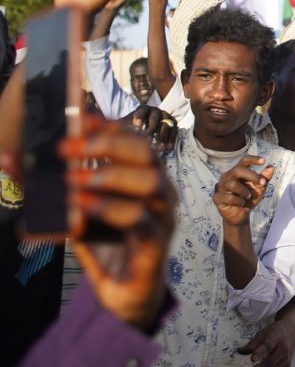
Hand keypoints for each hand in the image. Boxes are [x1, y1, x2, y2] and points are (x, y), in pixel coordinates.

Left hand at [60, 117, 175, 330]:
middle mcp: (160, 192)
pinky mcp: (156, 245)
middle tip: (67, 149)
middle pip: (148, 154)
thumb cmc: (106, 243)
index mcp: (145, 177)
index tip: (80, 119)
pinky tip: (83, 210)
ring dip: (110, 176)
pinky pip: (140, 220)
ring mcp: (162, 218)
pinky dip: (110, 210)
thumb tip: (10, 160)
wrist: (125, 292)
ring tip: (75, 180)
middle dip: (107, 145)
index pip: (136, 140)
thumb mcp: (78, 209)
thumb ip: (55, 186)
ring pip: (151, 183)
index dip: (110, 126)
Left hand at [120, 106, 177, 152]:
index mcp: (143, 109)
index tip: (136, 126)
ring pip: (166, 124)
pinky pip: (175, 131)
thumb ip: (118, 126)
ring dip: (163, 136)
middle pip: (155, 117)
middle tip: (147, 139)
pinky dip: (171, 139)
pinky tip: (167, 148)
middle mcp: (156, 111)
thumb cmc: (134, 127)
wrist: (149, 128)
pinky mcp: (174, 124)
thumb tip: (105, 128)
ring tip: (159, 148)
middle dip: (151, 129)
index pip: (142, 110)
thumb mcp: (125, 124)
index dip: (140, 116)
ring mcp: (166, 117)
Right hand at [212, 155, 274, 225]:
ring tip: (248, 197)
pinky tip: (241, 203)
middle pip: (237, 170)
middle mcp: (227, 176)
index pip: (243, 161)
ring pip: (232, 184)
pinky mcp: (217, 197)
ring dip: (244, 191)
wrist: (241, 215)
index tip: (264, 161)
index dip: (252, 159)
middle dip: (252, 176)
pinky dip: (238, 201)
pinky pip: (228, 197)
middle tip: (262, 183)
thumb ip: (264, 178)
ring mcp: (220, 186)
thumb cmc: (249, 198)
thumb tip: (271, 167)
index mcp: (237, 171)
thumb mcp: (259, 188)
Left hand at [238, 316, 294, 366]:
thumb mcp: (263, 333)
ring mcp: (286, 356)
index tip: (252, 359)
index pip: (267, 346)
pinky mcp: (288, 363)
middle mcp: (283, 347)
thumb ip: (253, 343)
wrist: (291, 330)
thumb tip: (240, 351)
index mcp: (276, 337)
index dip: (260, 353)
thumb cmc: (275, 331)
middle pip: (271, 360)